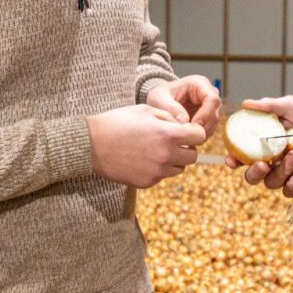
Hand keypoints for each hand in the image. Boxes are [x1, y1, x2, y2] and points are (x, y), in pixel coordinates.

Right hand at [88, 105, 205, 188]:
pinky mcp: (147, 182)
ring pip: (179, 168)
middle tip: (172, 141)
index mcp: (168, 135)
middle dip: (186, 148)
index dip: (195, 132)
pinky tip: (143, 159)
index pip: (199, 136)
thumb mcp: (147, 110)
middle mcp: (166, 155)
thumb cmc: (119, 122)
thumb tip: (186, 126)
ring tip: (156, 150)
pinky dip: (158, 169)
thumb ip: (171, 118)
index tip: (187, 130)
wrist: (92, 144)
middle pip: (193, 156)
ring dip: (174, 160)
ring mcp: (156, 172)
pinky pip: (162, 176)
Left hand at [146, 75, 221, 138]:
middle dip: (202, 127)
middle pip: (215, 114)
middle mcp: (208, 94)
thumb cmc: (160, 96)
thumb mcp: (158, 98)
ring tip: (184, 138)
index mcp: (199, 83)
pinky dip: (199, 137)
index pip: (213, 100)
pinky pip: (208, 130)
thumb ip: (170, 108)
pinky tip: (186, 138)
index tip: (191, 125)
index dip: (205, 115)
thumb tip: (184, 120)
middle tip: (186, 135)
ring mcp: (209, 107)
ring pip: (213, 125)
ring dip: (200, 134)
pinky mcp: (207, 118)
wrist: (159, 102)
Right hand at [223, 96, 292, 198]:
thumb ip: (269, 106)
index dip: (233, 160)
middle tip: (263, 164)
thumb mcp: (290, 106)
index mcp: (262, 145)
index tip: (233, 160)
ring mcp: (285, 173)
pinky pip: (290, 191)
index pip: (241, 156)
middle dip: (254, 173)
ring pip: (272, 183)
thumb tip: (246, 104)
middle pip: (252, 177)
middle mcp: (271, 161)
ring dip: (281, 171)